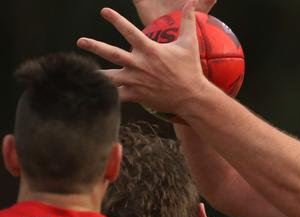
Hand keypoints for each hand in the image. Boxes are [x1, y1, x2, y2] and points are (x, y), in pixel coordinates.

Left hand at [77, 0, 210, 115]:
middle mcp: (140, 64)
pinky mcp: (137, 95)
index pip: (129, 31)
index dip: (116, 20)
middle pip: (111, 53)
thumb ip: (187, 21)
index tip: (104, 11)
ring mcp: (136, 81)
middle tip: (80, 41)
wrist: (192, 97)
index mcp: (150, 50)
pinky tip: (94, 93)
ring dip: (95, 74)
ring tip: (80, 72)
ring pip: (110, 77)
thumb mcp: (189, 43)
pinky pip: (117, 95)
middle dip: (94, 46)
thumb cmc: (190, 69)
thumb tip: (190, 3)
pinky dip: (105, 95)